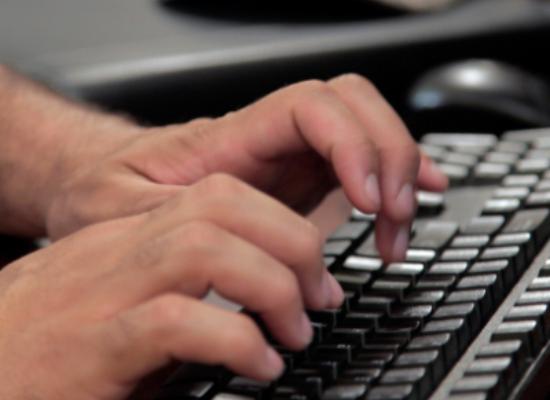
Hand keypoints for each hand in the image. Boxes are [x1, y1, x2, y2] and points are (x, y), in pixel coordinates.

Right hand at [0, 173, 341, 398]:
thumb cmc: (52, 339)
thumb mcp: (122, 296)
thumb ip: (180, 284)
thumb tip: (250, 299)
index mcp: (133, 236)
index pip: (221, 195)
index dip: (283, 225)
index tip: (313, 273)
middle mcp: (120, 250)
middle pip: (223, 205)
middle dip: (291, 243)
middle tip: (317, 295)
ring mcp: (102, 293)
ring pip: (205, 247)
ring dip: (269, 286)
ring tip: (293, 331)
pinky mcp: (90, 347)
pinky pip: (173, 320)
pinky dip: (233, 339)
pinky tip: (257, 365)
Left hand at [47, 74, 446, 260]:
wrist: (103, 184)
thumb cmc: (109, 191)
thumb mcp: (120, 209)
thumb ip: (171, 219)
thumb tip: (230, 245)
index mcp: (229, 138)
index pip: (310, 106)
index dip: (349, 142)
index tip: (364, 198)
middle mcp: (268, 141)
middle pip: (353, 105)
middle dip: (387, 153)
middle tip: (390, 213)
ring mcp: (288, 159)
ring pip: (365, 132)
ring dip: (398, 174)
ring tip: (396, 230)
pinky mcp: (299, 184)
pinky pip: (361, 166)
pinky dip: (394, 182)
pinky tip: (407, 204)